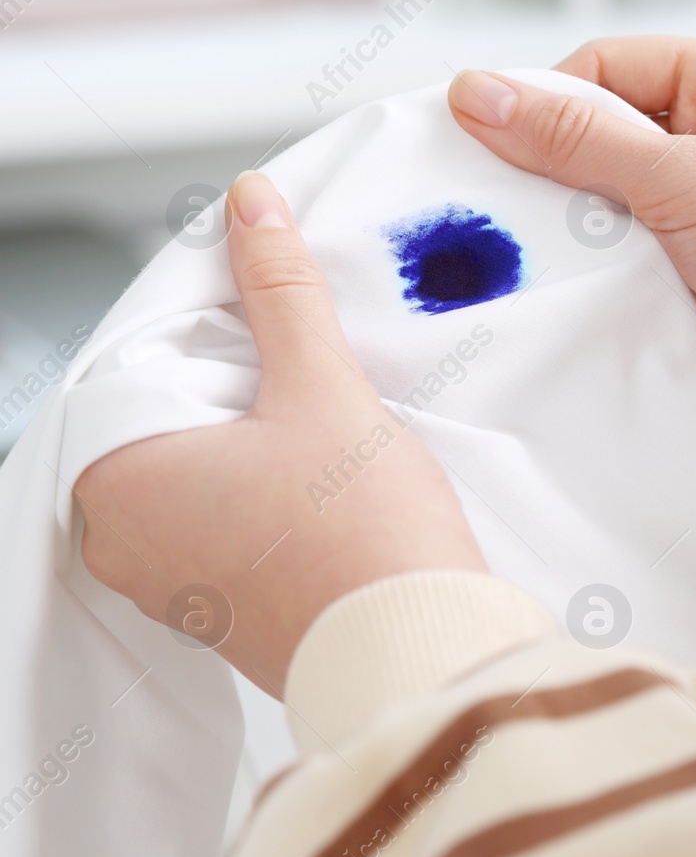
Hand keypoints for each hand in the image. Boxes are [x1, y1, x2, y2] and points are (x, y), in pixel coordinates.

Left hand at [75, 171, 486, 695]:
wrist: (422, 648)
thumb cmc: (363, 541)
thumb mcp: (321, 388)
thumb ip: (279, 290)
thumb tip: (250, 208)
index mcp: (114, 482)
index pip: (136, 364)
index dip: (208, 326)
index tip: (268, 313)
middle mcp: (123, 544)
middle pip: (166, 417)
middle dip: (234, 382)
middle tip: (305, 367)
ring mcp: (170, 587)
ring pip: (199, 470)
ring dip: (254, 438)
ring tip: (326, 426)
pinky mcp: (222, 613)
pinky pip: (227, 524)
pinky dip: (266, 492)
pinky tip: (327, 480)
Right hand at [447, 37, 695, 436]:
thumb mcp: (689, 180)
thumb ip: (580, 142)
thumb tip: (482, 95)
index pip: (613, 67)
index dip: (548, 101)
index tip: (486, 139)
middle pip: (607, 137)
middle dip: (561, 175)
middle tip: (509, 209)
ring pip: (615, 207)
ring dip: (586, 235)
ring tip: (554, 256)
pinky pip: (636, 262)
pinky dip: (610, 278)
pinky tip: (584, 293)